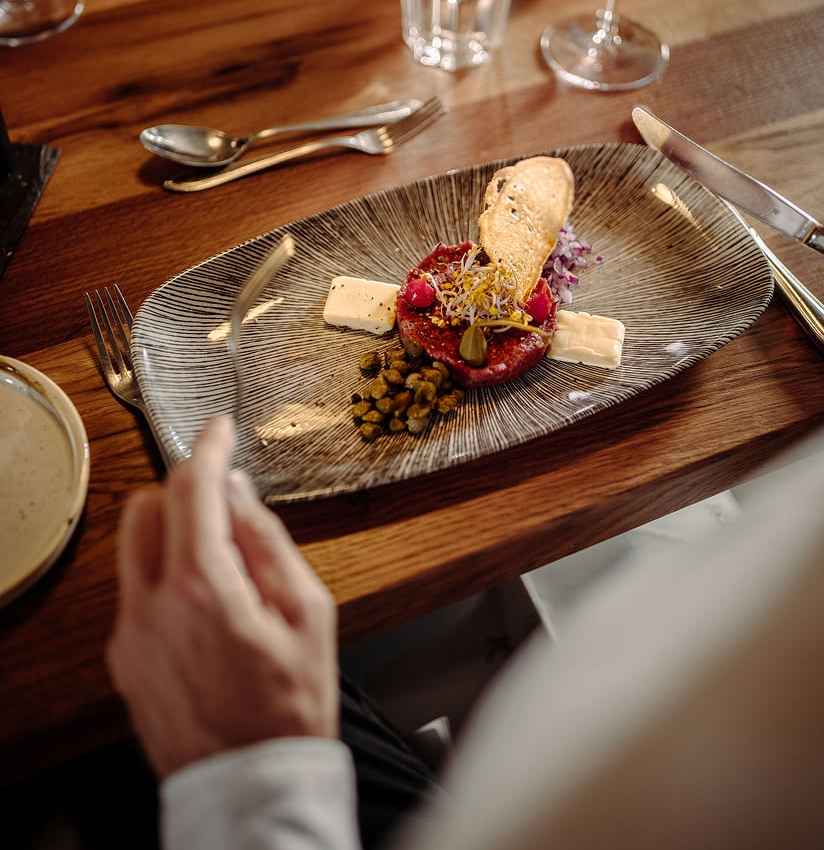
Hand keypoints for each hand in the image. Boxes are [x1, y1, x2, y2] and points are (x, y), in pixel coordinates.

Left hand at [106, 415, 338, 779]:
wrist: (253, 786)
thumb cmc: (291, 708)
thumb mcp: (309, 613)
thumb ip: (268, 541)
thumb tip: (239, 492)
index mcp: (203, 590)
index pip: (192, 489)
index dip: (209, 447)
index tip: (220, 429)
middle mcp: (152, 608)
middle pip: (146, 506)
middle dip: (184, 489)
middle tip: (226, 505)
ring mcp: (131, 636)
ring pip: (134, 546)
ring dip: (172, 530)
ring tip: (224, 565)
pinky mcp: (124, 659)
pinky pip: (136, 590)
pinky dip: (166, 575)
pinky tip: (209, 607)